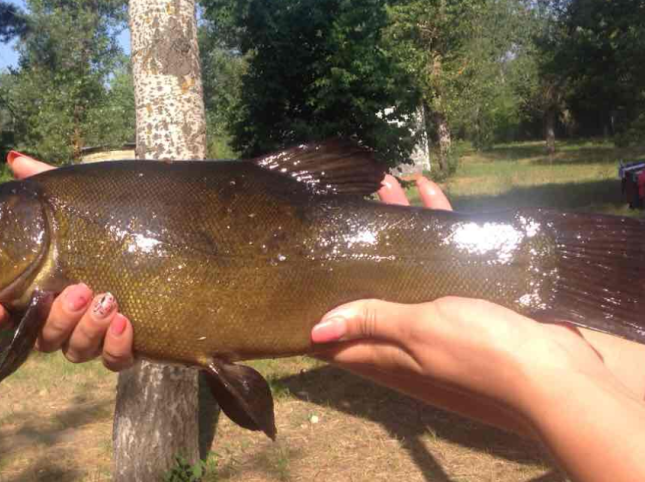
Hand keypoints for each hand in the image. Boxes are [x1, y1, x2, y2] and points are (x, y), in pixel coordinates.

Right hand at [0, 151, 134, 371]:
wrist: (168, 242)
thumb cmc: (110, 223)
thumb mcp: (78, 202)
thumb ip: (46, 183)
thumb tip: (15, 160)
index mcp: (44, 289)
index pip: (8, 310)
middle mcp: (64, 319)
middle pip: (44, 337)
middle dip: (57, 317)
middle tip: (79, 290)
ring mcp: (95, 336)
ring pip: (76, 350)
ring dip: (87, 329)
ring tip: (108, 300)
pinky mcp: (126, 346)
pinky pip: (115, 361)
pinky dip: (117, 346)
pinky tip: (125, 322)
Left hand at [313, 175, 644, 479]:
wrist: (556, 373)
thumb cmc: (478, 352)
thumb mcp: (417, 331)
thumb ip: (372, 321)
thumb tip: (316, 332)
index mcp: (384, 354)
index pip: (337, 335)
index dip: (315, 308)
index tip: (298, 273)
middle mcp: (406, 339)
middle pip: (371, 292)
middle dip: (355, 253)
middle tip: (342, 209)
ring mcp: (439, 321)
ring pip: (407, 270)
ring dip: (395, 230)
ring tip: (383, 184)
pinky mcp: (471, 304)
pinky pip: (444, 262)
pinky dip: (436, 229)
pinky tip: (429, 191)